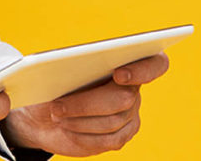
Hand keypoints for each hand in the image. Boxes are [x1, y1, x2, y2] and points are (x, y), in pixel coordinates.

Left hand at [1, 53, 169, 156]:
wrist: (44, 113)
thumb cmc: (53, 82)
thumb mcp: (59, 69)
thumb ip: (74, 65)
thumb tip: (72, 67)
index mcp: (128, 60)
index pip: (155, 63)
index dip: (144, 69)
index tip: (119, 74)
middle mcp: (134, 88)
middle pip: (124, 98)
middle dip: (88, 103)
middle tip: (58, 106)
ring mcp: (130, 114)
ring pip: (112, 121)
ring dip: (80, 119)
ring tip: (56, 114)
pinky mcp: (120, 135)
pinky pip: (108, 140)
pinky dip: (83, 134)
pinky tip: (66, 128)